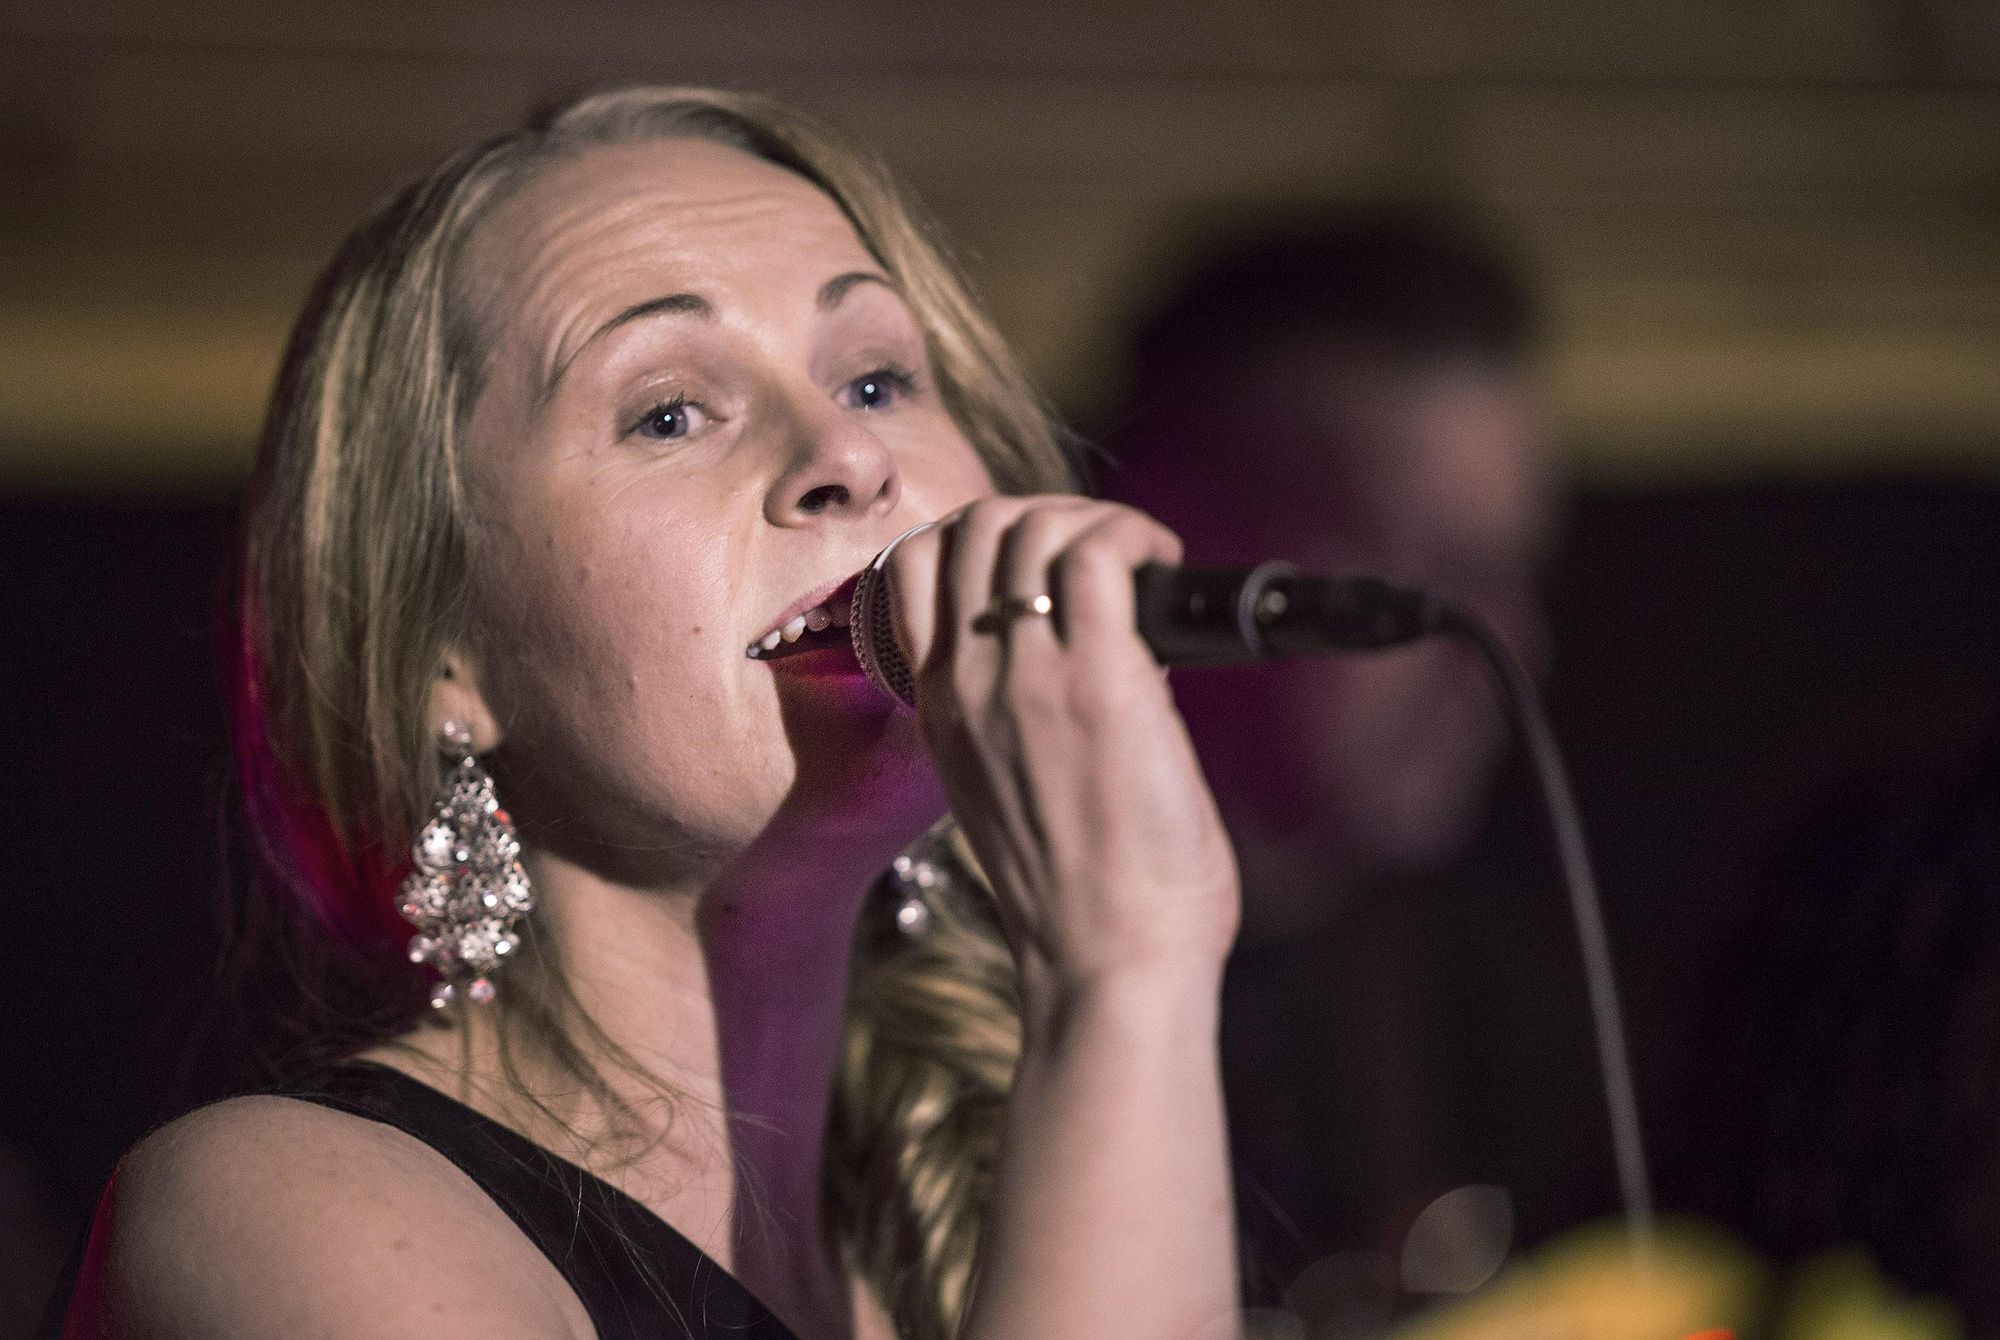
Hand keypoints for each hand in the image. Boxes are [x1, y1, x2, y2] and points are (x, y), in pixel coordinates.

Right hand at [880, 496, 1240, 1009]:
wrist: (1108, 964)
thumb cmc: (1083, 900)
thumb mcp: (1007, 796)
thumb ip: (1022, 723)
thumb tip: (1107, 658)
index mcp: (940, 711)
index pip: (914, 569)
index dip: (979, 538)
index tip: (1045, 563)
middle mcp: (969, 682)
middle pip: (972, 527)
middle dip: (1043, 513)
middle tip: (1106, 553)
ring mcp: (1026, 677)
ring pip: (1029, 525)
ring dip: (1094, 520)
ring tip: (1142, 560)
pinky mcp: (1099, 681)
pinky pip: (1098, 554)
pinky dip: (1135, 538)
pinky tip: (1166, 566)